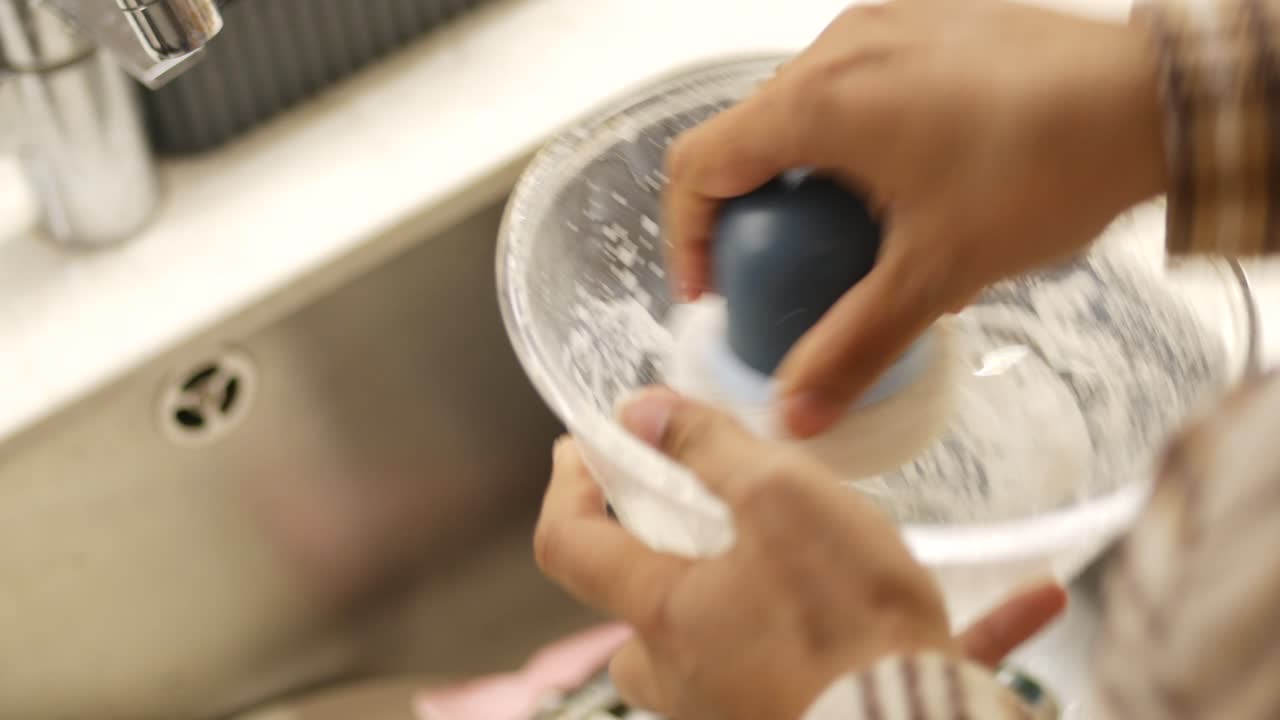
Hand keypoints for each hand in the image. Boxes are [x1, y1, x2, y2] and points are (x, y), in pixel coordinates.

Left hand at [534, 387, 1064, 718]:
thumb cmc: (846, 621)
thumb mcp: (779, 499)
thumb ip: (705, 448)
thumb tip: (637, 411)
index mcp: (665, 614)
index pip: (571, 544)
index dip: (569, 486)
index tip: (583, 445)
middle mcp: (689, 677)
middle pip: (648, 609)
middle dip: (670, 560)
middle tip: (712, 512)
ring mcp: (744, 711)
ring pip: (741, 643)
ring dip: (793, 597)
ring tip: (860, 552)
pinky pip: (855, 671)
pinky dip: (906, 637)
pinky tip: (1025, 601)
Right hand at [663, 0, 1165, 436]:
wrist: (1154, 100)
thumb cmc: (1046, 168)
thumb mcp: (935, 274)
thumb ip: (852, 347)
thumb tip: (794, 415)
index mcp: (819, 101)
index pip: (699, 164)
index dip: (687, 235)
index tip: (714, 289)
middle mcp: (838, 49)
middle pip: (747, 136)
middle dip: (750, 214)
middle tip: (784, 275)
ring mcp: (884, 27)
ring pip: (801, 109)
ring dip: (803, 177)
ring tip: (850, 238)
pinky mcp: (925, 22)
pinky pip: (855, 84)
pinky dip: (849, 141)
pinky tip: (903, 188)